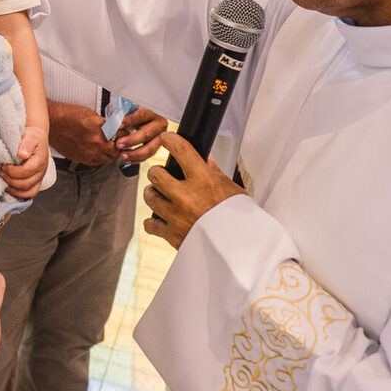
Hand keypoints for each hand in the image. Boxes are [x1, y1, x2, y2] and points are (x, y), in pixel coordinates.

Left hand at [0, 125, 48, 198]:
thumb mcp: (30, 136)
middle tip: (1, 172)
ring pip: (28, 191)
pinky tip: (9, 188)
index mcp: (40, 161)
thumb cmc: (33, 137)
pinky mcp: (36, 181)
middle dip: (11, 179)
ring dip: (14, 188)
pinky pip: (30, 193)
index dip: (12, 171)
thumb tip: (22, 154)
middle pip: (26, 184)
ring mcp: (39, 178)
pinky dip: (19, 194)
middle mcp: (41, 172)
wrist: (37, 139)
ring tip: (4, 180)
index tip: (3, 165)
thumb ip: (27, 144)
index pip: (26, 172)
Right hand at [46, 101, 117, 165]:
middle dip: (120, 144)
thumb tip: (114, 126)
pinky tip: (98, 151)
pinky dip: (100, 158)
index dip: (124, 132)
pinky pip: (98, 162)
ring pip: (109, 158)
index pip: (122, 134)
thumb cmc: (68, 115)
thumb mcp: (90, 113)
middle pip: (118, 148)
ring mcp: (90, 152)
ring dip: (111, 153)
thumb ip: (104, 122)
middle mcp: (96, 142)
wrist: (53, 123)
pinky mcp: (83, 159)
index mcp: (100, 128)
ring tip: (108, 146)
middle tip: (118, 140)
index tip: (124, 132)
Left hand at [112, 107, 168, 164]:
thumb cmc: (136, 115)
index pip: (141, 115)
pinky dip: (137, 159)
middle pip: (146, 134)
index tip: (119, 125)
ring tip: (122, 155)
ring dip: (135, 154)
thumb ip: (122, 112)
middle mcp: (159, 125)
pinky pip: (148, 156)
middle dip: (131, 141)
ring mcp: (159, 137)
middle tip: (118, 144)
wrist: (145, 121)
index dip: (130, 120)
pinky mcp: (157, 146)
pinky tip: (127, 160)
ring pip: (150, 148)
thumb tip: (112, 114)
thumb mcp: (130, 110)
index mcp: (152, 112)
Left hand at [141, 132, 243, 248]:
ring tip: (162, 195)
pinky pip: (150, 223)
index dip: (170, 140)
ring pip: (149, 195)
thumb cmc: (239, 221)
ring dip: (154, 194)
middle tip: (164, 175)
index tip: (166, 139)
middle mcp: (186, 196)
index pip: (181, 150)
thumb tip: (205, 157)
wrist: (240, 251)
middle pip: (155, 173)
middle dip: (158, 172)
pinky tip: (161, 218)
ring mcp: (176, 216)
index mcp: (204, 181)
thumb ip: (214, 173)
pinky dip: (154, 221)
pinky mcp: (171, 235)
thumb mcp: (232, 190)